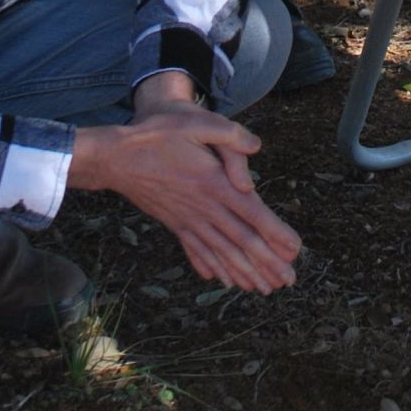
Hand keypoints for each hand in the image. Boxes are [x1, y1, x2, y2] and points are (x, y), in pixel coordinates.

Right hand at [67, 102, 300, 294]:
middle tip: (289, 280)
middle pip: (240, 241)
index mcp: (213, 183)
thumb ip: (230, 134)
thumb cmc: (159, 133)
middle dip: (267, 263)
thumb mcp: (196, 122)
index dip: (274, 232)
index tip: (294, 249)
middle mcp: (203, 208)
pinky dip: (211, 267)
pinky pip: (196, 250)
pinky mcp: (174, 223)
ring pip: (221, 252)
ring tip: (264, 289)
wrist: (116, 155)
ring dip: (244, 272)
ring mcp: (187, 219)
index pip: (251, 213)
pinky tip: (221, 280)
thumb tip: (256, 147)